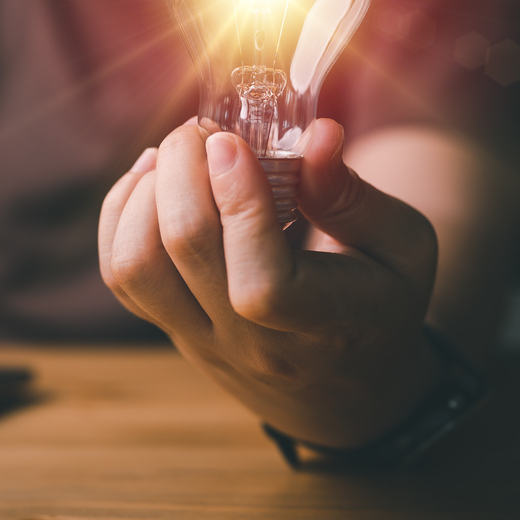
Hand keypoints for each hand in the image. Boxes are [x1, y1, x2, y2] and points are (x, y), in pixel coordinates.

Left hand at [99, 119, 440, 448]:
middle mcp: (251, 342)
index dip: (238, 205)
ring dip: (143, 195)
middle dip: (181, 171)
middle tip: (200, 131)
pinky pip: (118, 274)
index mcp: (323, 323)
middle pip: (184, 253)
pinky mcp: (169, 326)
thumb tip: (318, 135)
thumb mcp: (401, 249)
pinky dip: (121, 215)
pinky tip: (152, 179)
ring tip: (173, 156)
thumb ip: (354, 195)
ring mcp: (200, 337)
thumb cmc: (376, 302)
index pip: (260, 282)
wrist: (342, 388)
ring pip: (134, 267)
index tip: (229, 142)